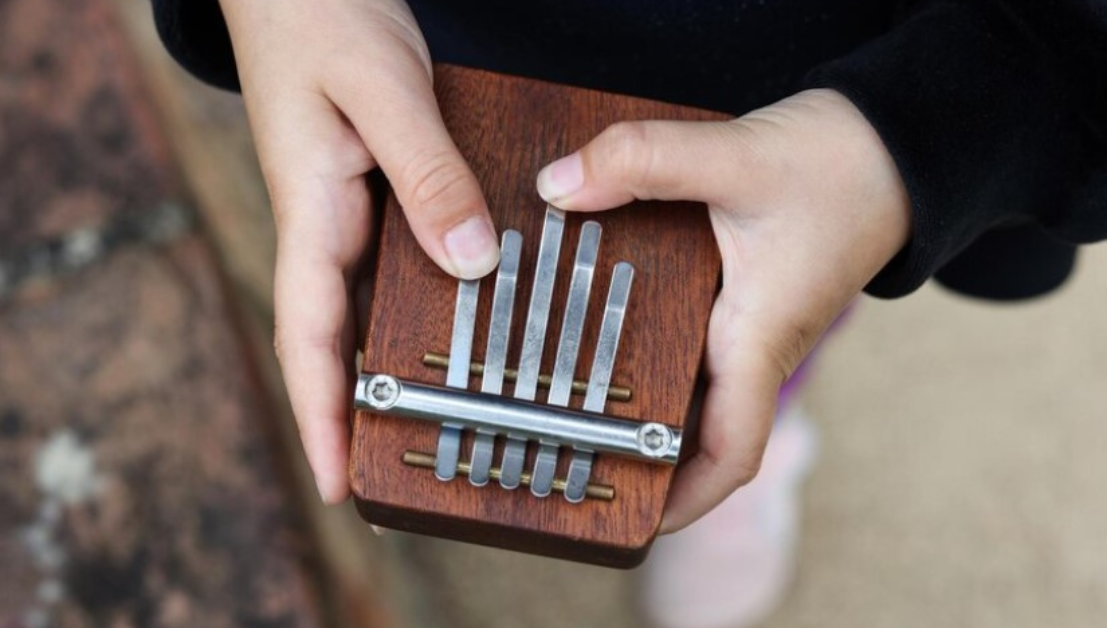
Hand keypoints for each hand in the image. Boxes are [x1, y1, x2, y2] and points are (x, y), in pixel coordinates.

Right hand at [221, 0, 499, 502]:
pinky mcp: (377, 183)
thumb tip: (469, 263)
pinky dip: (431, 293)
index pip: (308, 335)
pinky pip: (404, 252)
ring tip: (449, 415)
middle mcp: (329, 221)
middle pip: (342, 336)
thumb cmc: (322, 12)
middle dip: (364, 408)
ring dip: (402, 358)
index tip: (335, 484)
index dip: (321, 415)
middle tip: (407, 469)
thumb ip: (426, 173)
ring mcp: (352, 205)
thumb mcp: (382, 89)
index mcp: (312, 210)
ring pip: (377, 300)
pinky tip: (472, 312)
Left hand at [536, 90, 910, 531]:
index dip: (685, 500)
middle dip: (641, 455)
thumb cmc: (842, 164)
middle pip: (695, 431)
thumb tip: (557, 185)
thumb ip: (644, 162)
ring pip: (691, 386)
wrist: (895, 143)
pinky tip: (603, 322)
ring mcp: (750, 322)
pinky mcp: (744, 294)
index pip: (729, 452)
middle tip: (569, 457)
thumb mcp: (737, 156)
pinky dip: (652, 346)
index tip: (636, 522)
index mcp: (759, 337)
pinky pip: (693, 339)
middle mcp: (755, 342)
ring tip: (564, 400)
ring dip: (643, 401)